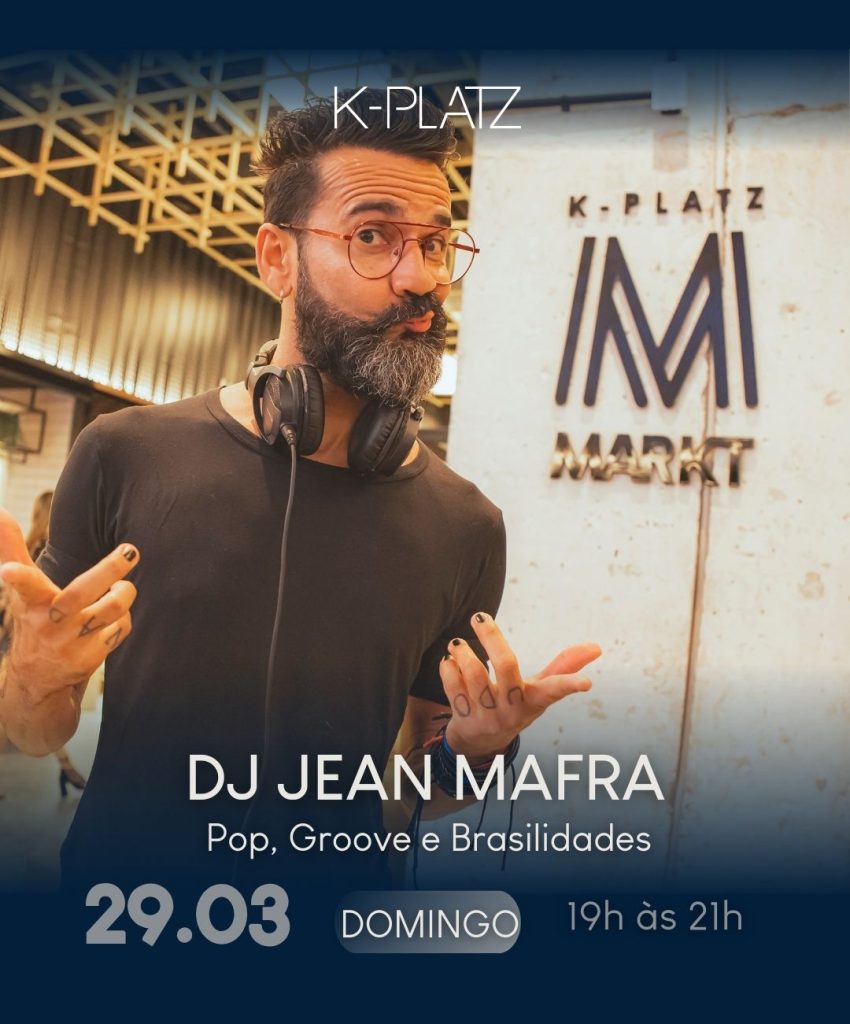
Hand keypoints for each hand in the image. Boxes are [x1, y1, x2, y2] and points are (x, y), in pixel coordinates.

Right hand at [0, 508, 138, 700]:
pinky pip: (122, 628)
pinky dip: (124, 619)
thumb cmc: (36, 618)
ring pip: (113, 607)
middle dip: (111, 568)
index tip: (8, 571)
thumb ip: (12, 549)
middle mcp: (49, 622)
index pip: (23, 585)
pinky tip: (112, 621)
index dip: (17, 577)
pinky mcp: (89, 658)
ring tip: (121, 587)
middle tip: (131, 550)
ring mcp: (69, 642)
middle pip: (83, 591)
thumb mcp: (23, 589)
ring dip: (124, 593)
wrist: (39, 677)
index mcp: (32, 600)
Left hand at [439, 612, 600, 760]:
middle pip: (506, 667)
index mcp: (534, 700)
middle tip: (479, 617)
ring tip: (458, 643)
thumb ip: (564, 666)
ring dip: (463, 653)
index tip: (586, 684)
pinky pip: (452, 687)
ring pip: (474, 676)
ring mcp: (487, 715)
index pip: (554, 692)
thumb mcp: (540, 691)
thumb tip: (597, 646)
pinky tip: (450, 661)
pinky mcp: (463, 717)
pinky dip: (448, 669)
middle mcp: (512, 709)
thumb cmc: (517, 706)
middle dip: (492, 639)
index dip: (569, 686)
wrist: (481, 743)